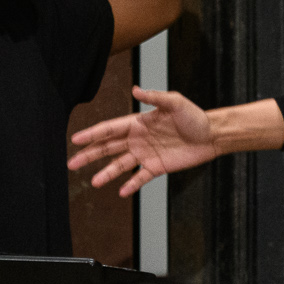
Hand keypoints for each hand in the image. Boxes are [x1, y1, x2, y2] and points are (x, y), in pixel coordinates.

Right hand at [70, 85, 219, 195]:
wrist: (212, 135)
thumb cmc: (194, 116)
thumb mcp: (175, 103)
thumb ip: (155, 98)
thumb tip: (135, 90)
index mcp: (138, 123)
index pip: (110, 129)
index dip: (92, 134)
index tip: (75, 139)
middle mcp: (138, 139)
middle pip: (108, 148)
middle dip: (89, 155)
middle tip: (72, 163)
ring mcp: (146, 154)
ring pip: (120, 165)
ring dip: (106, 173)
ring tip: (93, 182)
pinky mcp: (157, 167)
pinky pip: (140, 178)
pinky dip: (130, 185)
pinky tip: (120, 192)